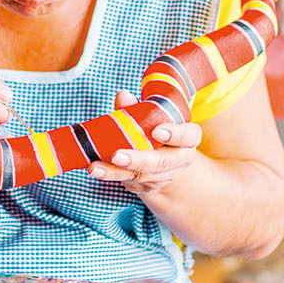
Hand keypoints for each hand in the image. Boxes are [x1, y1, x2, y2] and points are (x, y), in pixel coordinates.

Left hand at [87, 89, 201, 191]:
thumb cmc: (158, 129)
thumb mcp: (154, 116)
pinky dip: (109, 175)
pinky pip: (127, 181)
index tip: (157, 131)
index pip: (188, 136)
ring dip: (115, 172)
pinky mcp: (146, 186)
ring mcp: (163, 177)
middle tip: (117, 156)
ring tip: (95, 167)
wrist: (165, 161)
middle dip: (138, 160)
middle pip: (161, 163)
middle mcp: (178, 160)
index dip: (175, 134)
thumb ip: (140, 107)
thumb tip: (123, 96)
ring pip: (140, 176)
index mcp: (187, 139)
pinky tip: (95, 169)